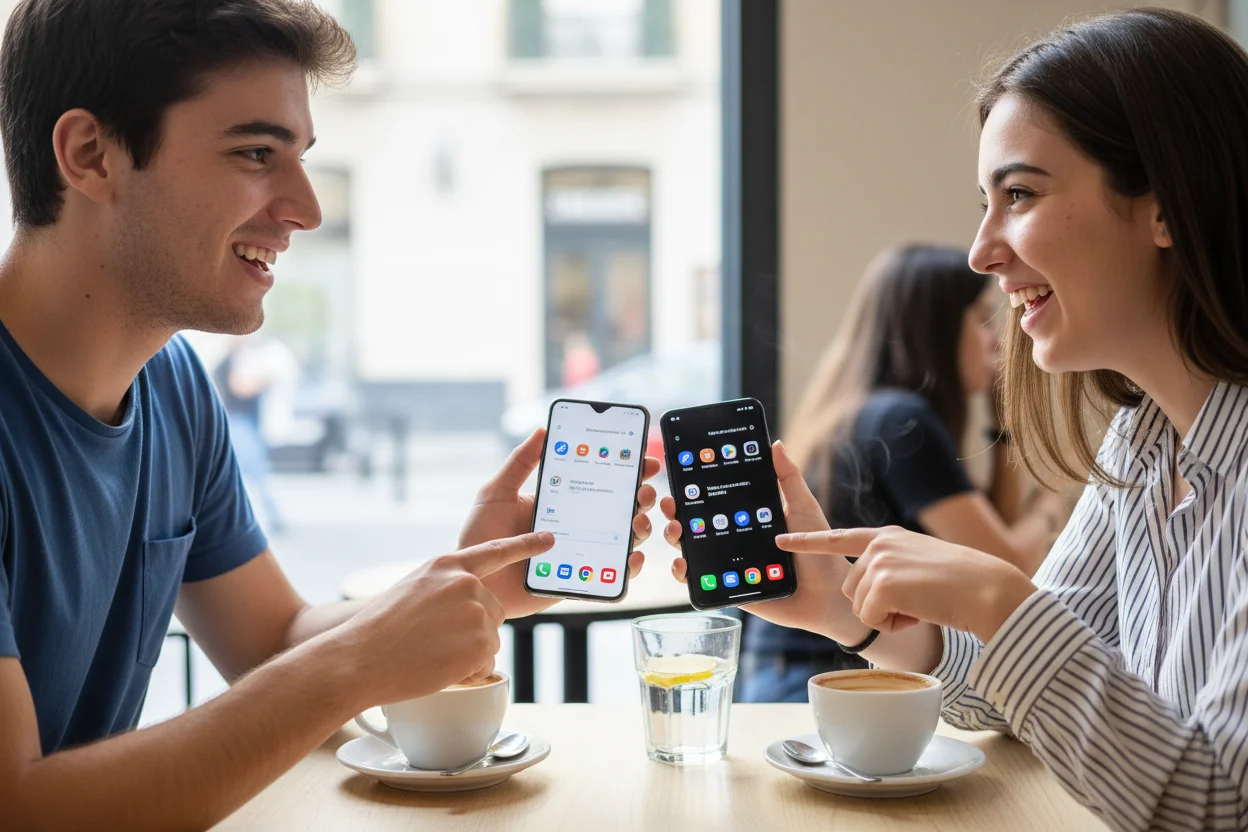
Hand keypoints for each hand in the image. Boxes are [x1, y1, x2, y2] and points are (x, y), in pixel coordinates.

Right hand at [341, 531, 555, 705]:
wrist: (360, 658)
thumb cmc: (379, 630)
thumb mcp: (413, 589)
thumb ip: (445, 587)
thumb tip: (470, 601)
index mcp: (447, 565)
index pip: (495, 552)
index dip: (525, 545)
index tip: (550, 539)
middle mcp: (466, 583)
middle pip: (493, 609)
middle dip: (474, 628)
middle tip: (435, 639)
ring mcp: (476, 612)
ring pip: (489, 638)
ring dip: (469, 651)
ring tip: (432, 652)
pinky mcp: (481, 643)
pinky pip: (486, 663)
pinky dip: (467, 672)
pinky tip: (439, 666)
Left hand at [459, 428, 660, 617]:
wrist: (473, 582)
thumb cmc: (480, 536)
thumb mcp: (497, 493)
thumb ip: (519, 463)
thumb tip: (542, 430)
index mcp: (561, 500)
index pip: (600, 479)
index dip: (627, 469)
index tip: (643, 458)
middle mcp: (577, 525)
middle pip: (621, 508)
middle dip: (641, 496)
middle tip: (644, 490)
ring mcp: (582, 552)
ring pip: (624, 540)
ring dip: (641, 529)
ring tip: (638, 523)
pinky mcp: (580, 579)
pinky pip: (611, 575)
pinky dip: (628, 568)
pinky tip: (632, 558)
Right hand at [660, 441, 867, 642]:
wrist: (829, 594)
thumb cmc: (819, 549)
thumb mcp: (803, 507)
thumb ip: (788, 478)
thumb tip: (775, 444)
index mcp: (747, 518)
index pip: (714, 501)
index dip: (694, 491)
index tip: (679, 478)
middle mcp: (734, 539)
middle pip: (696, 524)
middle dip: (676, 513)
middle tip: (670, 505)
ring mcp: (729, 565)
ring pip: (693, 551)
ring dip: (676, 539)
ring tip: (675, 531)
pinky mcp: (730, 589)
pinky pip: (702, 582)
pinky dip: (686, 574)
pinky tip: (682, 564)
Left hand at [780, 526, 1036, 641]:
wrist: (988, 590)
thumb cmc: (962, 584)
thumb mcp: (921, 561)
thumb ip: (893, 564)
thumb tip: (869, 588)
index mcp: (887, 537)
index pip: (839, 537)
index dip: (807, 541)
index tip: (780, 540)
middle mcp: (879, 544)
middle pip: (852, 590)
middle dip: (879, 605)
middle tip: (915, 600)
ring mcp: (879, 562)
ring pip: (860, 607)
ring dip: (888, 616)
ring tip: (921, 603)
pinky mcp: (883, 583)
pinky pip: (872, 619)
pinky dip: (895, 624)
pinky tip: (920, 611)